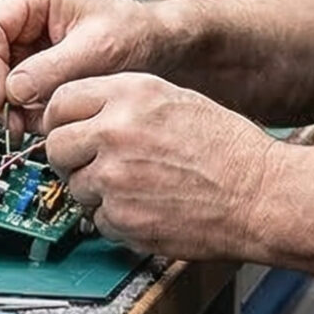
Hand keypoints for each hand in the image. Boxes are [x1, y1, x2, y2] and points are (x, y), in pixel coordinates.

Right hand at [0, 0, 164, 135]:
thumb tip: (14, 90)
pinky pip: (4, 94)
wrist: (151, 48)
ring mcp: (19, 45)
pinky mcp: (25, 69)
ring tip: (30, 122)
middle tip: (13, 120)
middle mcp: (19, 18)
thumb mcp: (98, 48)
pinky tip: (37, 120)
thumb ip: (54, 68)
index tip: (2, 98)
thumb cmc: (131, 32)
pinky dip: (16, 112)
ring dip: (3, 106)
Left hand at [40, 74, 276, 261]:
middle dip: (70, 157)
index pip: (60, 101)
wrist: (258, 194)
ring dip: (95, 190)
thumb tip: (82, 114)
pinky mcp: (121, 217)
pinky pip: (96, 218)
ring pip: (73, 185)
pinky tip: (145, 206)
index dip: (61, 119)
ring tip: (134, 186)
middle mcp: (115, 132)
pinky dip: (115, 217)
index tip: (67, 130)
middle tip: (93, 163)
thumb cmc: (226, 149)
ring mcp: (114, 177)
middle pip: (56, 145)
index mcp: (129, 95)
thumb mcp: (174, 100)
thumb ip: (123, 102)